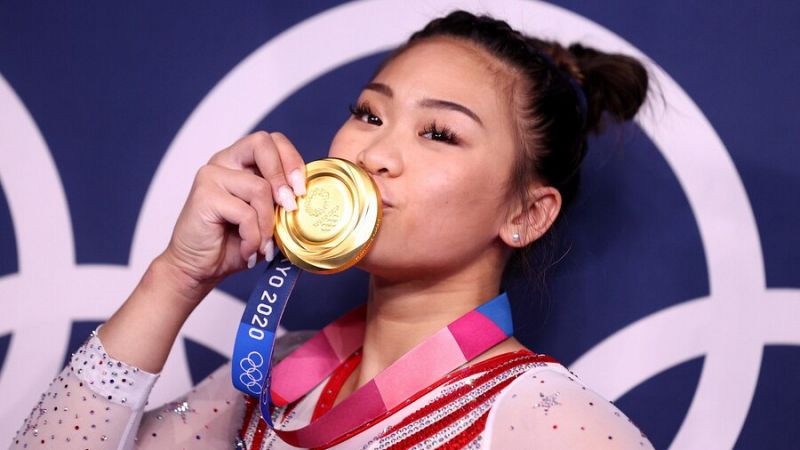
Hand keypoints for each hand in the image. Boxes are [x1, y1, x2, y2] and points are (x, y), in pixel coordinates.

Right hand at [158, 131, 306, 298]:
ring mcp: (212, 175)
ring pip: (260, 188)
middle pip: (262, 143)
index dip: (292, 160)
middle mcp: (224, 161)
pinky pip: (245, 212)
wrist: (199, 267)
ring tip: (263, 245)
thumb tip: (308, 196)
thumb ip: (282, 201)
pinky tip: (248, 250)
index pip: (272, 141)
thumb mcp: (266, 217)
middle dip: (284, 175)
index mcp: (241, 161)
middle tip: (291, 207)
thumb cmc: (233, 243)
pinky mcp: (204, 195)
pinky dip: (253, 236)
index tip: (302, 190)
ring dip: (268, 223)